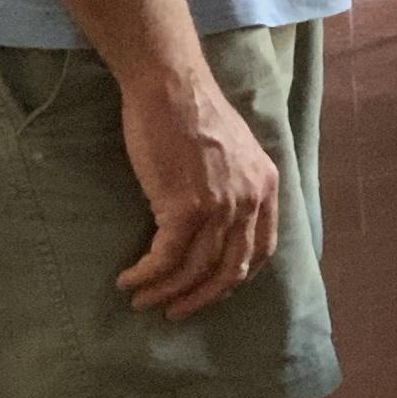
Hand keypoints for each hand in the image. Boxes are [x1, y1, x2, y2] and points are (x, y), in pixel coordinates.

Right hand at [117, 66, 281, 318]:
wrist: (169, 86)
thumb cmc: (191, 112)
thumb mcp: (233, 150)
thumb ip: (234, 185)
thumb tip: (215, 221)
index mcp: (266, 186)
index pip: (260, 250)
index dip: (235, 277)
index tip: (212, 290)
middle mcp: (250, 201)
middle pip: (230, 270)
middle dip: (201, 298)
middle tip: (176, 311)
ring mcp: (220, 207)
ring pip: (194, 270)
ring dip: (166, 292)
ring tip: (143, 300)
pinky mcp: (184, 208)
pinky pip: (166, 258)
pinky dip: (147, 275)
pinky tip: (130, 280)